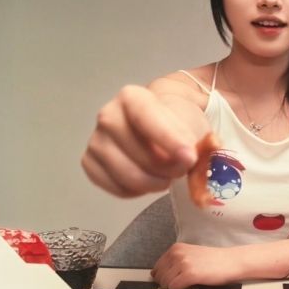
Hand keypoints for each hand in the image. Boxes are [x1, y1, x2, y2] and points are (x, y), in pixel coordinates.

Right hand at [81, 85, 198, 197]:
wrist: (161, 125)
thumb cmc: (178, 122)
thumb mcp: (195, 126)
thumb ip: (199, 143)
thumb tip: (194, 162)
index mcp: (132, 97)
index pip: (146, 118)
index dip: (169, 140)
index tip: (190, 157)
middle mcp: (108, 116)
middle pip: (139, 154)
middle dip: (168, 168)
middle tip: (183, 168)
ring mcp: (96, 141)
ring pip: (128, 176)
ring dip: (155, 182)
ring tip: (168, 175)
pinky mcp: (90, 164)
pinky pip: (117, 189)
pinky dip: (138, 191)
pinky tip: (149, 179)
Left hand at [151, 243, 241, 288]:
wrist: (230, 261)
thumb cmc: (211, 261)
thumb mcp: (189, 255)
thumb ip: (173, 261)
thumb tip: (154, 274)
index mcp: (175, 248)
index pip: (157, 267)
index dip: (164, 277)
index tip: (174, 279)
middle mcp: (177, 254)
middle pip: (159, 276)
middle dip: (167, 283)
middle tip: (182, 283)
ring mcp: (183, 263)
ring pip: (165, 283)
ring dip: (174, 287)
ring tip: (187, 283)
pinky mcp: (190, 274)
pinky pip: (174, 287)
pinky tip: (190, 285)